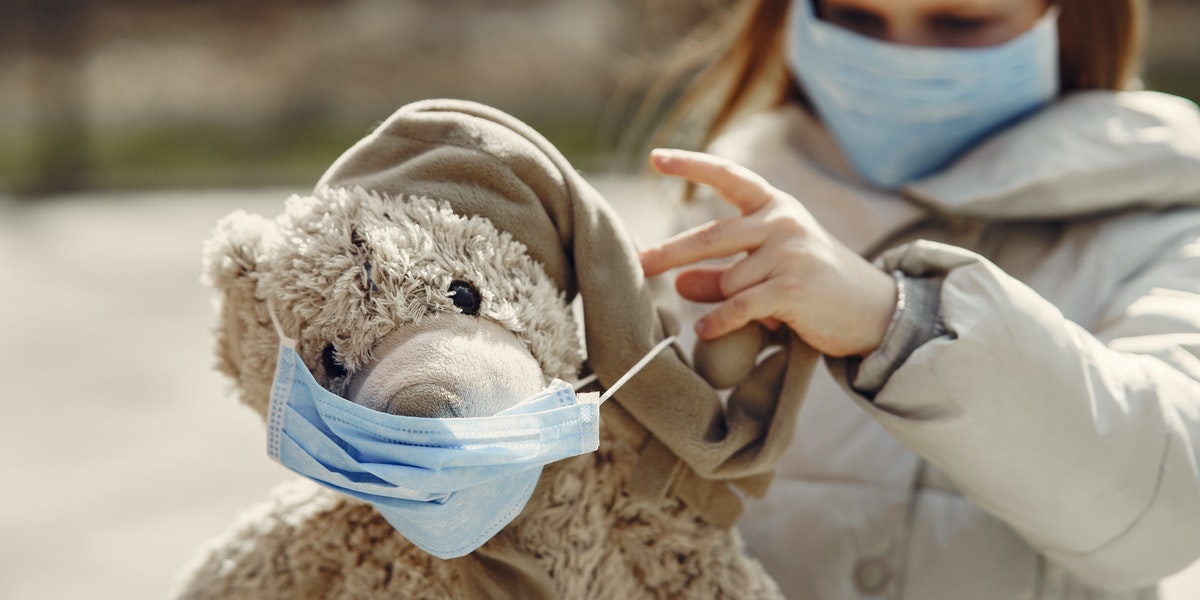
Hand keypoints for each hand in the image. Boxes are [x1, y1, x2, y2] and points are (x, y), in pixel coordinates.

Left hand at [638, 149, 896, 357]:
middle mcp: (783, 222)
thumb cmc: (815, 286)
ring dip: (729, 304)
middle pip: (710, 237)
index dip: (691, 165)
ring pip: (728, 282)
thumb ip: (722, 274)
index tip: (656, 158)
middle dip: (668, 253)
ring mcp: (790, 252)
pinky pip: (738, 306)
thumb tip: (679, 281)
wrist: (875, 312)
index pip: (728, 176)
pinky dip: (719, 322)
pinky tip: (706, 330)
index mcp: (776, 207)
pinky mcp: (794, 286)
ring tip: (763, 312)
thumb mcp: (767, 271)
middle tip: (638, 263)